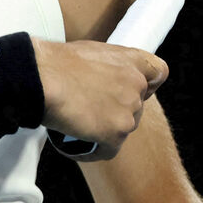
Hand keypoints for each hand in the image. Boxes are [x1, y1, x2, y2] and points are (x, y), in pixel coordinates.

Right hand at [32, 38, 168, 159]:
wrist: (43, 77)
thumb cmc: (57, 62)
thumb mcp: (92, 52)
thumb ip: (109, 66)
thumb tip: (102, 79)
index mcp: (132, 60)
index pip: (158, 73)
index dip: (147, 84)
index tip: (132, 90)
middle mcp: (136, 85)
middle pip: (136, 106)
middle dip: (115, 110)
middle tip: (91, 108)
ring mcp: (129, 111)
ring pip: (122, 128)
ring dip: (103, 129)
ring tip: (78, 124)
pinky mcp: (116, 133)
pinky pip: (107, 149)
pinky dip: (91, 149)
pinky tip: (74, 143)